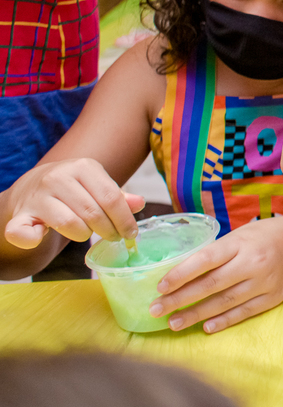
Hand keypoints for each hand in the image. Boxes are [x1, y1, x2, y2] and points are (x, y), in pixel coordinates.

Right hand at [3, 159, 143, 247]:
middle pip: (93, 213)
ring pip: (69, 224)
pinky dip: (33, 239)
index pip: (111, 197)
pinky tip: (42, 236)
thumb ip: (117, 196)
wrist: (31, 186)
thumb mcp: (97, 185)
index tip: (130, 234)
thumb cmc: (73, 188)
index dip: (124, 220)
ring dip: (83, 235)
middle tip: (113, 237)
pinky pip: (24, 232)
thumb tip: (139, 203)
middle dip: (108, 231)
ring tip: (86, 233)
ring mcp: (37, 196)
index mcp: (83, 166)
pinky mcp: (19, 215)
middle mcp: (58, 177)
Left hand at [150, 215, 282, 332]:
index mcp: (241, 243)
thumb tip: (179, 275)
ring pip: (225, 302)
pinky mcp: (273, 297)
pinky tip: (205, 327)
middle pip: (212, 284)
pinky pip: (244, 312)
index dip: (181, 274)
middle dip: (181, 299)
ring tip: (174, 323)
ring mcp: (265, 282)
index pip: (206, 259)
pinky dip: (223, 321)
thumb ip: (214, 254)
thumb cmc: (262, 237)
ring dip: (196, 314)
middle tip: (156, 310)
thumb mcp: (238, 236)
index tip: (160, 287)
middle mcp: (253, 262)